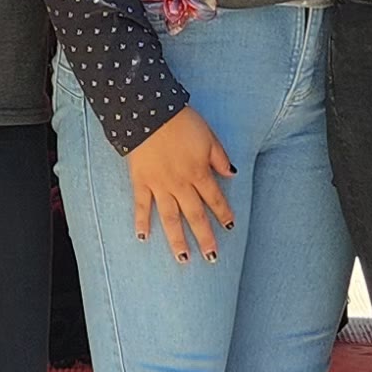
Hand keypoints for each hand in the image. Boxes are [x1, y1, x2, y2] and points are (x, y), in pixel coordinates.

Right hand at [124, 106, 236, 262]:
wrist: (149, 113)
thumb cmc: (182, 121)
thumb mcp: (209, 136)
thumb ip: (219, 157)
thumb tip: (231, 174)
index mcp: (199, 172)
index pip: (214, 198)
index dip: (223, 214)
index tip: (229, 228)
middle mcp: (180, 184)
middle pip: (194, 215)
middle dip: (204, 237)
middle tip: (211, 258)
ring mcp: (159, 185)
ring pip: (170, 218)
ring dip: (177, 239)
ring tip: (183, 259)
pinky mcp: (141, 181)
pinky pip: (141, 205)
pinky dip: (141, 222)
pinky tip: (143, 238)